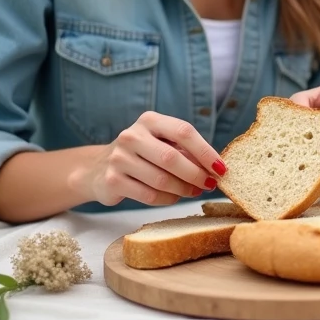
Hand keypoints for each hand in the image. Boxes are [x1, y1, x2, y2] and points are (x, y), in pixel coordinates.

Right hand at [77, 112, 227, 206]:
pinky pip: (148, 196)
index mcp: (149, 120)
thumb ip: (185, 151)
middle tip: (210, 185)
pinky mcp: (112, 181)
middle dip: (196, 174)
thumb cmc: (142, 154)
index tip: (221, 168)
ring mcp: (119, 158)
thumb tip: (216, 168)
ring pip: (161, 180)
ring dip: (183, 190)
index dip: (205, 151)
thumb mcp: (161, 143)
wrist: (98, 168)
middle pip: (172, 157)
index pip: (184, 131)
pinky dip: (167, 200)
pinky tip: (174, 198)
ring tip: (194, 192)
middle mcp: (132, 135)